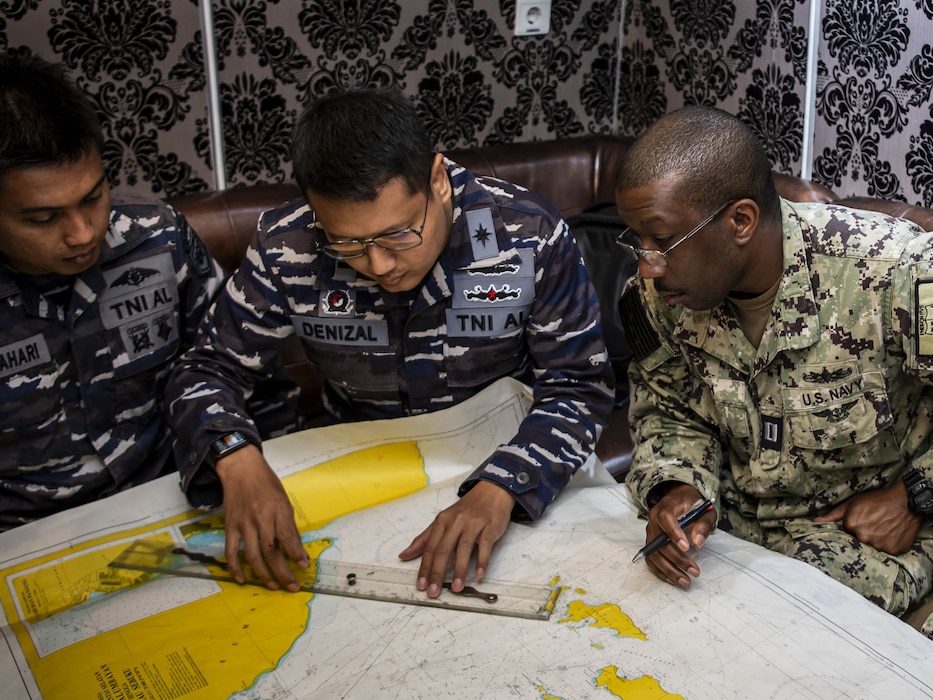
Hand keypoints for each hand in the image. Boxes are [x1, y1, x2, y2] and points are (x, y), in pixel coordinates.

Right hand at [215, 445, 308, 590]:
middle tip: (292, 586)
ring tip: (273, 585)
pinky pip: (231, 551)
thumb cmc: (266, 484)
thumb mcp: (284, 501)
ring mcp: (243, 524)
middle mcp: (260, 518)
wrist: (241, 469)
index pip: (287, 536)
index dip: (295, 553)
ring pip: (252, 555)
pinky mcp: (230, 527)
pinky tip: (242, 579)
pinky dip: (236, 567)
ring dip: (263, 574)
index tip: (303, 567)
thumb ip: (289, 527)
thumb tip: (299, 551)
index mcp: (278, 509)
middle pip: (271, 551)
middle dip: (282, 572)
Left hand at [398, 480, 514, 597]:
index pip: (429, 547)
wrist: (491, 492)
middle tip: (434, 591)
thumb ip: (424, 539)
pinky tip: (479, 574)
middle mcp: (456, 521)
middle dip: (437, 572)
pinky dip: (482, 561)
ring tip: (457, 588)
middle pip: (443, 549)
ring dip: (460, 570)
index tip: (421, 584)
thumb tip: (404, 555)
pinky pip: (485, 545)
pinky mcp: (489, 526)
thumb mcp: (443, 520)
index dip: (424, 567)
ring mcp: (473, 523)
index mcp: (442, 521)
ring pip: (463, 549)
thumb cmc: (467, 509)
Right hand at [641, 483, 717, 587]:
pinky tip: (673, 579)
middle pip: (659, 540)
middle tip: (693, 570)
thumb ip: (703, 524)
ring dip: (668, 569)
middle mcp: (654, 519)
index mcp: (667, 506)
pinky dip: (661, 571)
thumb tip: (697, 542)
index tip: (686, 547)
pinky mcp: (650, 543)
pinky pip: (651, 559)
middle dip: (676, 558)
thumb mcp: (705, 511)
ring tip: (685, 580)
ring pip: (653, 553)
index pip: (665, 518)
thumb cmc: (692, 505)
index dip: (673, 533)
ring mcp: (650, 531)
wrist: (679, 500)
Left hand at [814, 481, 922, 554]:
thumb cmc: (877, 499)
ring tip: (884, 526)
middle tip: (874, 523)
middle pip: (859, 540)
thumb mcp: (853, 502)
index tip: (863, 519)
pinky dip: (889, 543)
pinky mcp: (893, 550)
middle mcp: (863, 537)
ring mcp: (879, 545)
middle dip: (864, 533)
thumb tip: (815, 521)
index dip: (854, 525)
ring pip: (873, 546)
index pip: (847, 532)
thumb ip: (833, 514)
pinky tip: (892, 532)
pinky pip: (887, 550)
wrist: (906, 501)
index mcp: (851, 525)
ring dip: (876, 539)